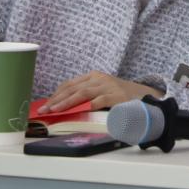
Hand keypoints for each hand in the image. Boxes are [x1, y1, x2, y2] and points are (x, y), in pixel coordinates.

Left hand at [40, 71, 161, 113]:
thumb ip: (86, 97)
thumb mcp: (101, 92)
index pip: (69, 84)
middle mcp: (99, 78)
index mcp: (93, 76)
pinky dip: (88, 105)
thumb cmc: (120, 97)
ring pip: (82, 93)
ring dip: (66, 102)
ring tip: (55, 110)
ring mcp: (108, 86)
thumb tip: (62, 108)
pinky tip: (77, 111)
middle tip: (44, 110)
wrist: (145, 95)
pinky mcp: (117, 95)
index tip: (44, 104)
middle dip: (56, 99)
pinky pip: (99, 100)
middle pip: (73, 88)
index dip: (56, 94)